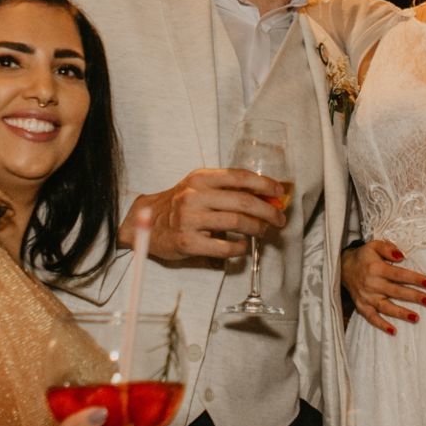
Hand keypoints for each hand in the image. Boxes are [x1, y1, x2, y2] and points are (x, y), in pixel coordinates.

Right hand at [128, 169, 286, 261]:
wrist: (145, 223)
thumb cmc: (179, 205)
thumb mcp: (198, 187)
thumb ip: (226, 189)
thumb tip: (266, 196)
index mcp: (200, 178)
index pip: (239, 177)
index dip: (264, 184)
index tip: (280, 192)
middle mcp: (194, 196)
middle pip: (243, 202)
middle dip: (268, 211)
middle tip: (280, 218)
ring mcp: (190, 220)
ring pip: (236, 223)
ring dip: (257, 228)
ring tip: (264, 231)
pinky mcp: (187, 242)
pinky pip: (224, 247)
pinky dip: (239, 248)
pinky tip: (242, 246)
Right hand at [341, 239, 425, 334]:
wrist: (343, 268)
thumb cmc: (364, 257)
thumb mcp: (374, 245)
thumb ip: (388, 248)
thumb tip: (402, 256)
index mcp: (376, 268)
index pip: (399, 275)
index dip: (414, 279)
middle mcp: (372, 284)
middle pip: (396, 292)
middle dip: (414, 297)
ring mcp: (367, 297)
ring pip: (386, 307)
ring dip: (401, 313)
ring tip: (416, 318)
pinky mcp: (362, 306)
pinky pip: (372, 318)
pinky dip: (382, 325)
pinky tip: (394, 331)